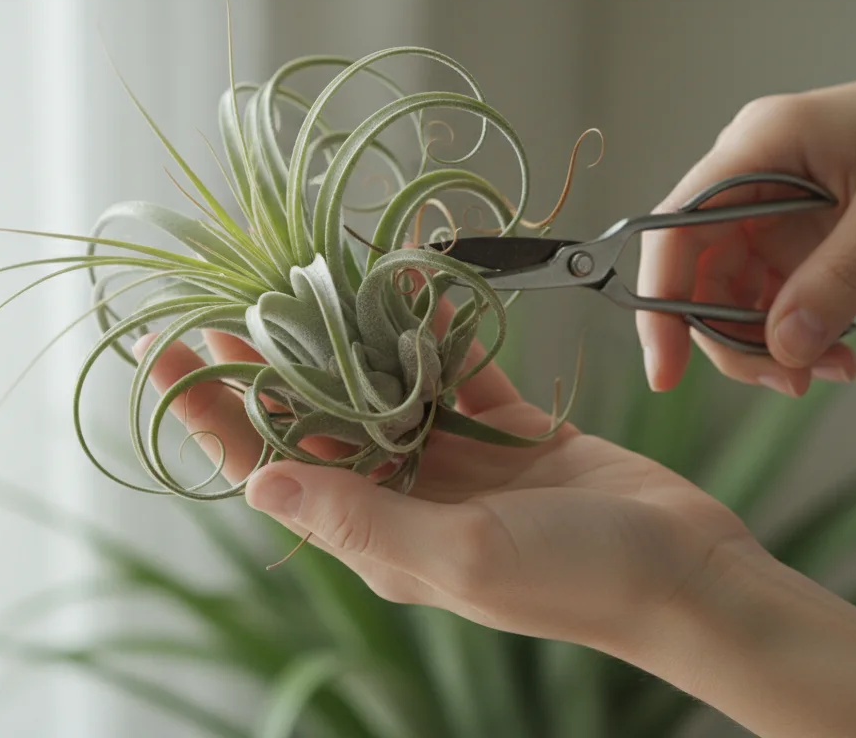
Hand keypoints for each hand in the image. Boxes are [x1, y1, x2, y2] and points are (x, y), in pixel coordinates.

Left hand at [132, 323, 753, 659]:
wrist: (690, 571)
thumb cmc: (579, 577)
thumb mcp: (462, 554)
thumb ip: (363, 518)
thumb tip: (261, 483)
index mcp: (381, 536)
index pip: (273, 470)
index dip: (212, 419)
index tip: (165, 357)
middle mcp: (407, 499)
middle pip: (318, 422)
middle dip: (270, 364)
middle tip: (229, 301)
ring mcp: (457, 464)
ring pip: (384, 388)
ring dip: (351, 337)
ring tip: (310, 277)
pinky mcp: (508, 433)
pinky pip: (456, 373)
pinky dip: (436, 332)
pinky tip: (418, 287)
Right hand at [638, 58, 855, 395]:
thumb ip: (840, 279)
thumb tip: (783, 349)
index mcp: (758, 144)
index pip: (675, 229)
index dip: (661, 300)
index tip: (665, 371)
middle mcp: (745, 172)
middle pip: (698, 272)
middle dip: (733, 337)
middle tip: (789, 382)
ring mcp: (761, 203)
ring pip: (730, 292)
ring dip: (768, 342)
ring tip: (833, 369)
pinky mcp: (784, 231)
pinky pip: (767, 294)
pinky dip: (794, 330)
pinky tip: (836, 352)